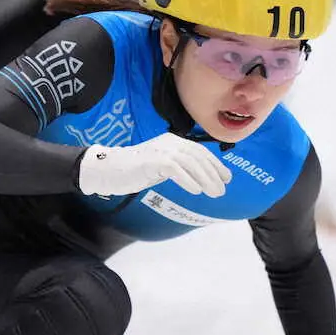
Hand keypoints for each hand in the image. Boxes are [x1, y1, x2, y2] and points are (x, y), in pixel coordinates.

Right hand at [76, 132, 231, 197]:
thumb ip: (179, 167)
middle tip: (221, 191)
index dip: (216, 164)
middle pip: (198, 157)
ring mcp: (160, 151)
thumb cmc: (135, 170)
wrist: (109, 170)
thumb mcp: (162, 166)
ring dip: (205, 179)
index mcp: (173, 141)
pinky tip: (195, 191)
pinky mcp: (152, 161)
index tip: (227, 178)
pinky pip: (175, 169)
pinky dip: (188, 180)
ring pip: (190, 163)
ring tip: (213, 193)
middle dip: (213, 174)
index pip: (200, 151)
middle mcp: (169, 143)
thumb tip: (201, 177)